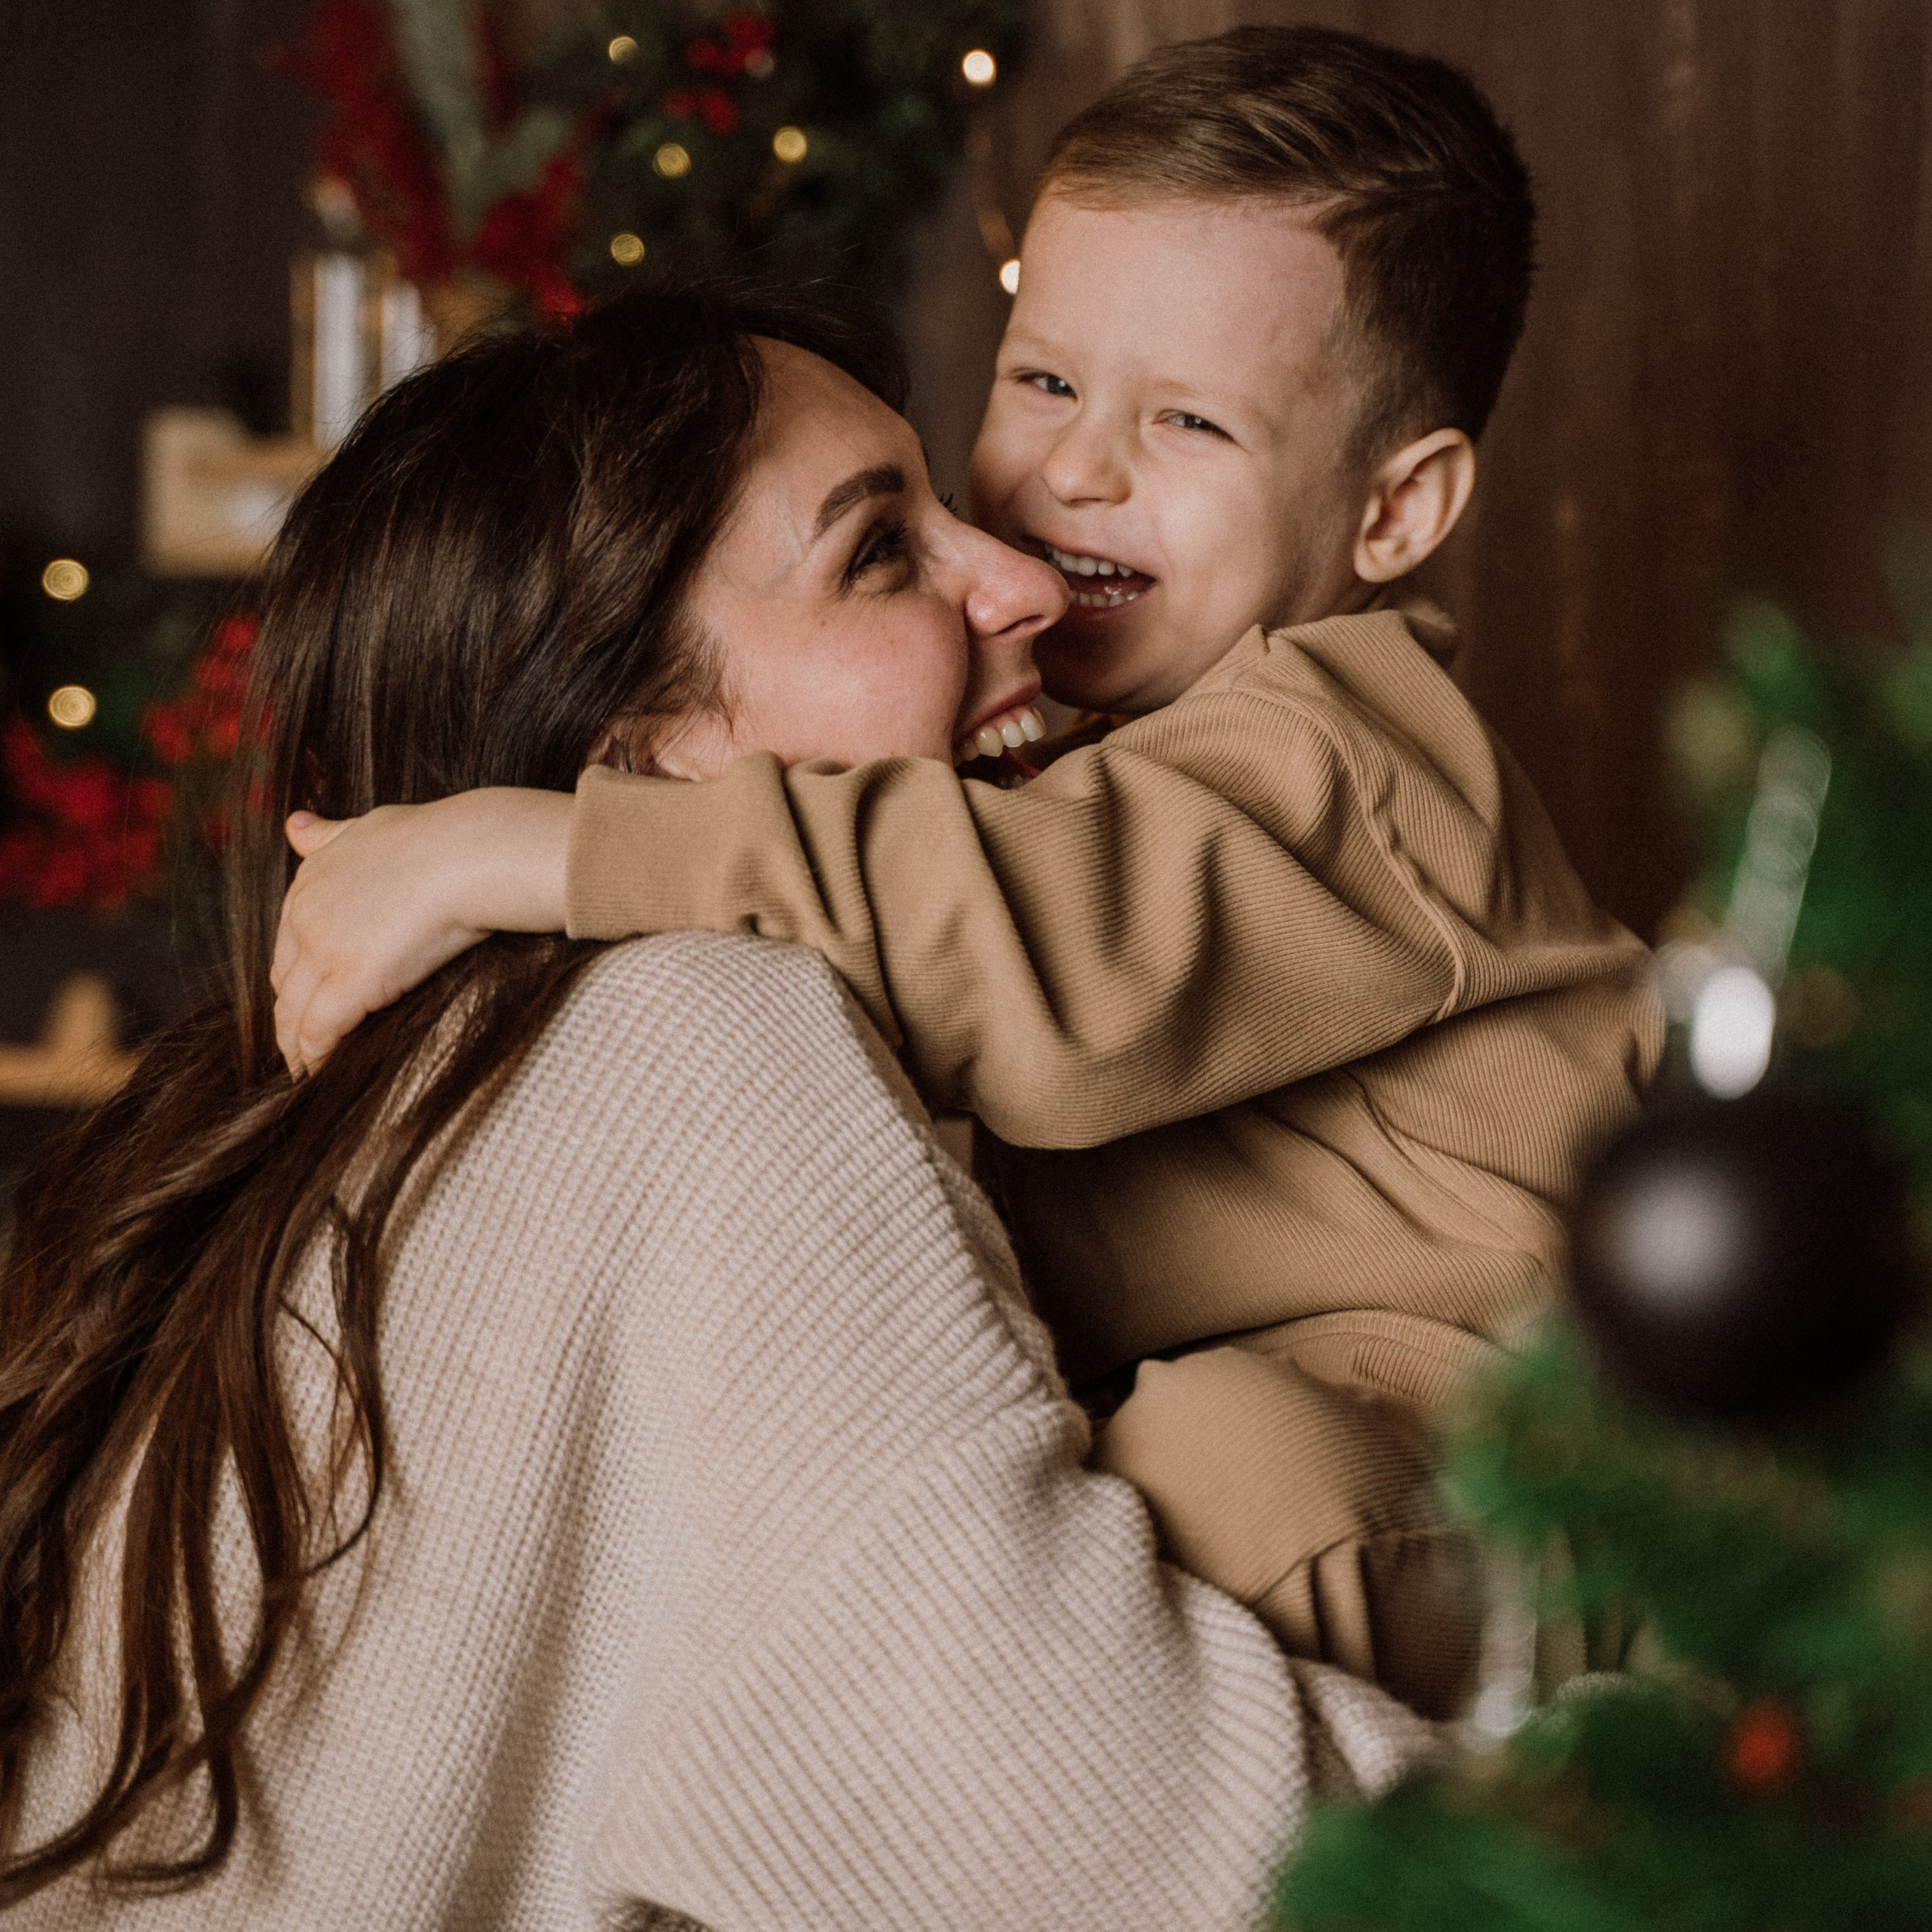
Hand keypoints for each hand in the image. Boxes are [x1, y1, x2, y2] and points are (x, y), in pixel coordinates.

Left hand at [271, 788, 572, 1074]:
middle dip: (291, 1013)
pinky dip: (315, 1058)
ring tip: (307, 1071)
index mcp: (309, 883)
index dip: (298, 977)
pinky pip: (319, 1032)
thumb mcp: (369, 826)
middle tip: (303, 1043)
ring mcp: (324, 952)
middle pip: (286, 982)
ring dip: (296, 1045)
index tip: (307, 999)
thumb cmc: (437, 838)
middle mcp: (304, 917)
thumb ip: (328, 834)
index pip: (290, 944)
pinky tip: (321, 1074)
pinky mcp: (349, 983)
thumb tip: (293, 825)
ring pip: (293, 1013)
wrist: (470, 854)